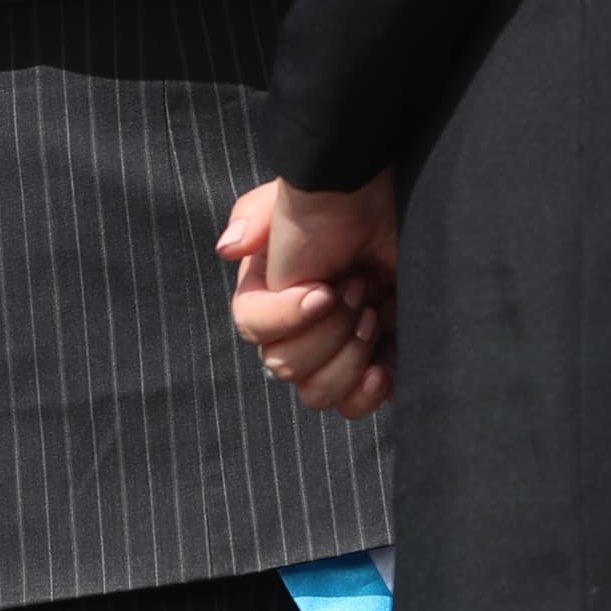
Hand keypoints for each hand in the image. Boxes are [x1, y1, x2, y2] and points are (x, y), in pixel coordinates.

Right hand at [217, 174, 398, 419]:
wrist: (383, 213)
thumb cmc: (330, 208)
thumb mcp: (279, 205)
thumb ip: (249, 221)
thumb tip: (226, 249)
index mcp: (263, 299)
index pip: (254, 331)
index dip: (288, 319)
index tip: (324, 291)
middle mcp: (291, 332)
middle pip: (284, 368)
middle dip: (329, 334)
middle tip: (360, 291)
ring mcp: (330, 354)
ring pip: (316, 394)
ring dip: (348, 361)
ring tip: (375, 318)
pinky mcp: (368, 368)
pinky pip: (353, 405)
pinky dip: (368, 394)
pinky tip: (383, 368)